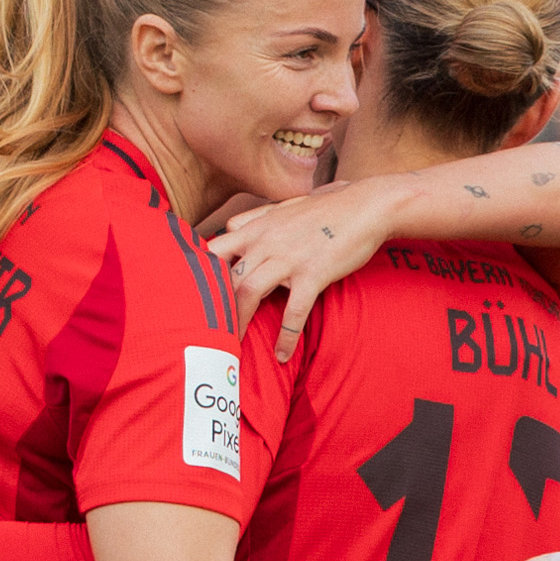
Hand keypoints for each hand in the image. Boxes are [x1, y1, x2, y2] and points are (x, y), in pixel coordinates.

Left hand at [206, 173, 411, 347]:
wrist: (367, 205)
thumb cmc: (328, 207)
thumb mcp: (285, 206)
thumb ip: (255, 217)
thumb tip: (232, 224)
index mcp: (257, 227)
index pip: (214, 248)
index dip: (199, 272)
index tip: (193, 296)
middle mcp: (266, 241)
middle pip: (225, 275)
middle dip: (212, 305)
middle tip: (206, 330)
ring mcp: (288, 258)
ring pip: (248, 291)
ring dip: (238, 321)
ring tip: (233, 345)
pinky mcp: (313, 273)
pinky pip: (294, 310)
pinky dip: (286, 336)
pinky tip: (283, 354)